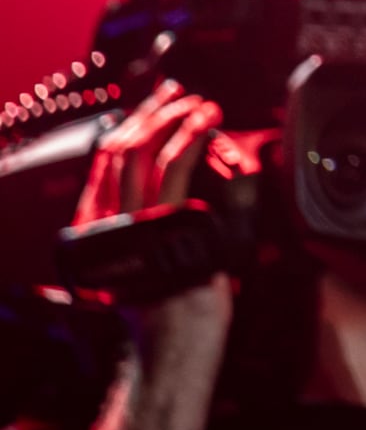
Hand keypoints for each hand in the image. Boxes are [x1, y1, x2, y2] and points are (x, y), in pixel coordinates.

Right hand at [75, 81, 246, 334]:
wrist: (172, 336)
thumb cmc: (171, 302)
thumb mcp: (147, 260)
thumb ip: (147, 226)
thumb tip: (168, 191)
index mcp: (95, 227)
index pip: (104, 163)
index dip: (129, 126)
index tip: (150, 105)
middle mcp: (104, 221)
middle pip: (120, 149)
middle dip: (150, 112)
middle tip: (176, 92)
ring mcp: (129, 221)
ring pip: (143, 151)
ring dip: (173, 118)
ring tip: (199, 103)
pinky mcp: (160, 223)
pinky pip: (172, 168)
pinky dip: (189, 137)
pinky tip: (205, 123)